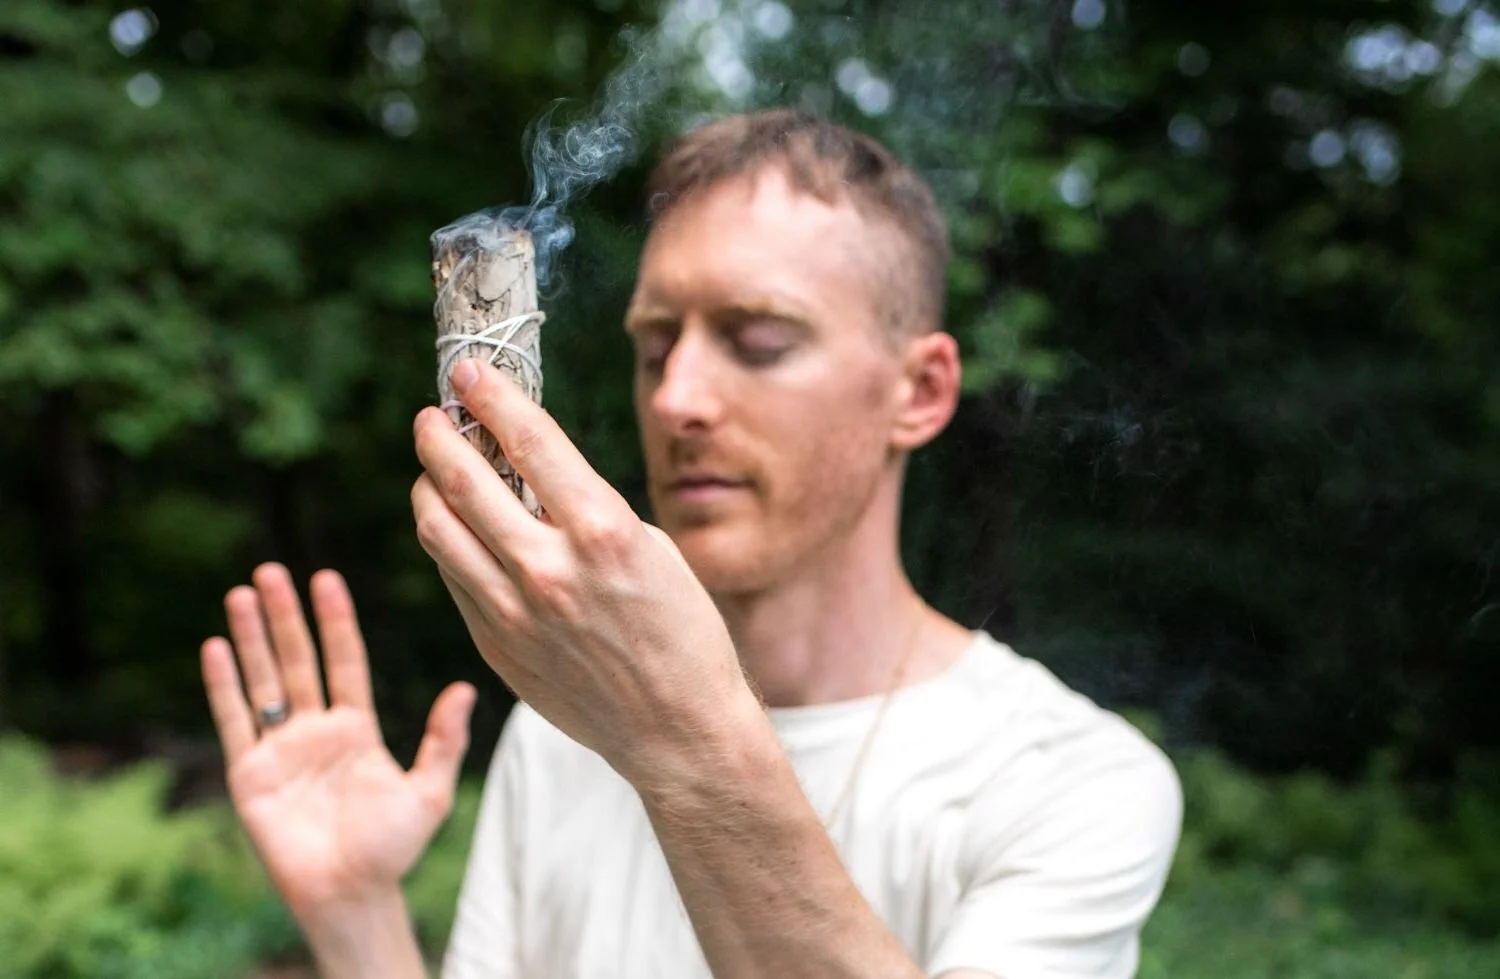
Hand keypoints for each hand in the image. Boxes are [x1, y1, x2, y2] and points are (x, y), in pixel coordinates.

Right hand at [199, 563, 474, 916]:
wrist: (351, 894)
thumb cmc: (392, 848)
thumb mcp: (430, 790)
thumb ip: (443, 739)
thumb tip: (464, 689)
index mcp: (356, 727)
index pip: (344, 660)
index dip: (335, 620)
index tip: (326, 578)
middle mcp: (316, 730)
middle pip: (298, 661)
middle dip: (285, 616)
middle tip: (270, 570)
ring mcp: (281, 750)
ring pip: (264, 681)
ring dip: (252, 638)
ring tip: (241, 594)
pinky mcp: (251, 775)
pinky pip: (236, 722)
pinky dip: (225, 685)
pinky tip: (216, 646)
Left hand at [409, 360, 756, 781]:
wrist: (675, 729)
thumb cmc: (680, 631)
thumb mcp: (650, 548)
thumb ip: (585, 508)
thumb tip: (529, 469)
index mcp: (601, 531)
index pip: (528, 441)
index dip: (491, 395)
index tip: (468, 371)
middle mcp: (549, 568)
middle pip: (464, 480)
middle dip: (440, 435)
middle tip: (433, 415)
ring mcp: (513, 612)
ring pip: (439, 529)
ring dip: (428, 485)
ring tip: (433, 467)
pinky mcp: (495, 646)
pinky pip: (453, 576)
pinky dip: (448, 539)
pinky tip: (456, 525)